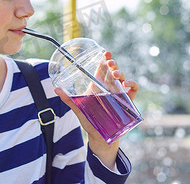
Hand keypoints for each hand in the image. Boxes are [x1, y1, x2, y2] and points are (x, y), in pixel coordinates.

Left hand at [54, 51, 138, 169]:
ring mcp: (119, 94)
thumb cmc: (90, 121)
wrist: (101, 138)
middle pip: (113, 70)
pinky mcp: (127, 101)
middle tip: (110, 62)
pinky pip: (133, 89)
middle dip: (113, 63)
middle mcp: (109, 87)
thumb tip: (56, 90)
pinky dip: (132, 84)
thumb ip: (69, 99)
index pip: (102, 69)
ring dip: (120, 73)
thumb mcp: (78, 109)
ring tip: (115, 74)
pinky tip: (126, 84)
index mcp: (98, 85)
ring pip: (123, 78)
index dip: (105, 59)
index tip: (105, 53)